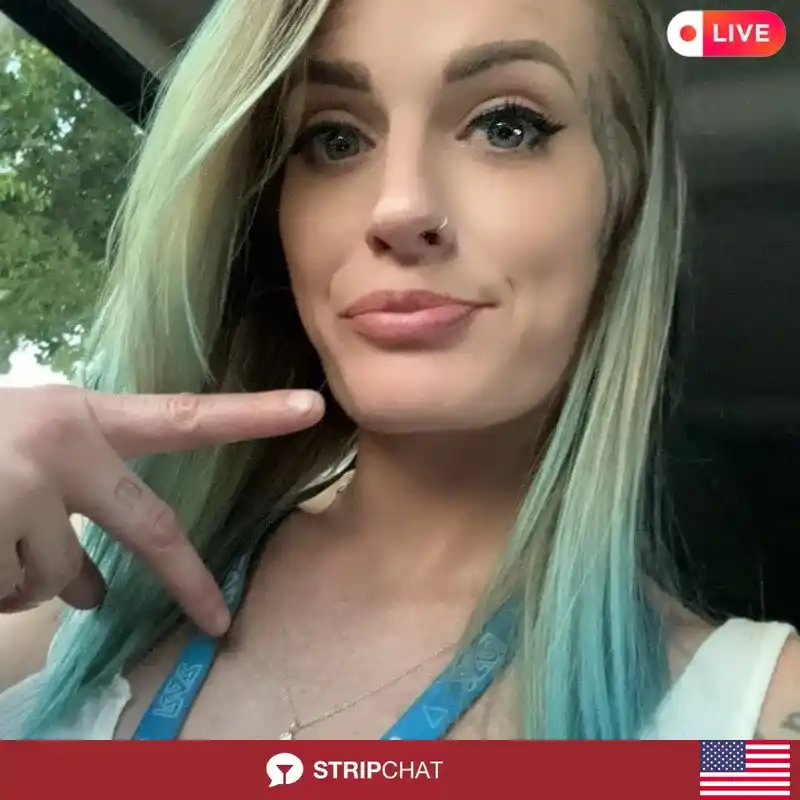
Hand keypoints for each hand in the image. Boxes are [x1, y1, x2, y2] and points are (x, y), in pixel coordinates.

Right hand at [0, 385, 323, 635]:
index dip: (252, 414)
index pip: (185, 418)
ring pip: (52, 581)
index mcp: (80, 418)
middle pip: (149, 530)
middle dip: (187, 580)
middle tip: (217, 619)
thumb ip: (70, 507)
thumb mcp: (22, 454)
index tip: (313, 408)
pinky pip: (4, 595)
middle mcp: (62, 449)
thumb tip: (89, 593)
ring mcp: (20, 493)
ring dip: (21, 578)